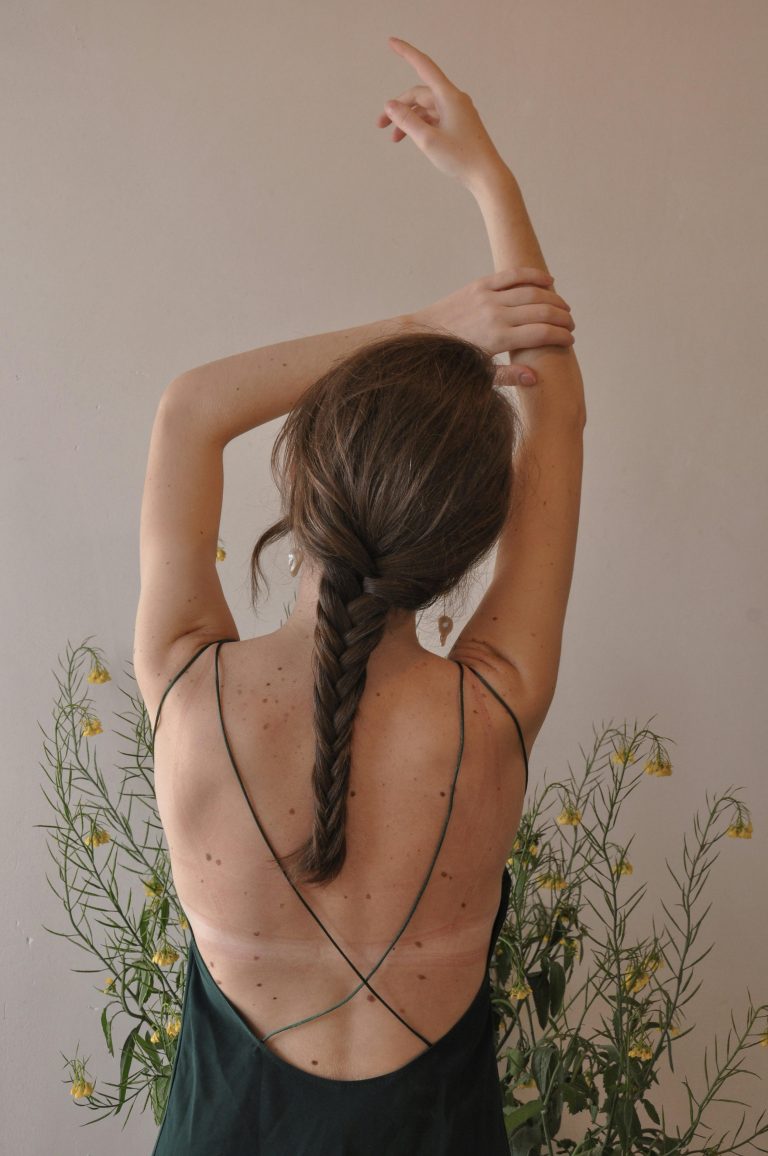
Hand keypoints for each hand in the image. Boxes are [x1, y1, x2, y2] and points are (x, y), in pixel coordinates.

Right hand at [377, 37, 505, 188]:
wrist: (487, 176)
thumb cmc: (462, 158)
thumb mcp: (428, 140)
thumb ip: (407, 121)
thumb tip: (390, 105)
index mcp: (449, 97)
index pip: (424, 66)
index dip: (406, 53)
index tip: (391, 42)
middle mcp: (454, 100)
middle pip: (420, 94)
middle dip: (399, 106)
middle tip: (380, 124)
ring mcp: (457, 112)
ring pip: (426, 108)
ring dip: (408, 119)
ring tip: (394, 138)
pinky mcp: (458, 124)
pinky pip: (434, 118)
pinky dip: (420, 125)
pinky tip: (410, 138)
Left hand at [407, 267, 574, 386]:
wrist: (424, 334)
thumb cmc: (454, 359)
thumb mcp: (479, 373)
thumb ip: (508, 376)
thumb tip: (535, 377)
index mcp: (497, 339)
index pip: (541, 334)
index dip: (561, 337)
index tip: (569, 341)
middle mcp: (495, 315)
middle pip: (542, 312)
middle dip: (562, 319)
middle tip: (571, 326)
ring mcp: (488, 297)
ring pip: (532, 292)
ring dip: (553, 299)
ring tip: (564, 308)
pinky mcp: (481, 284)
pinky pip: (513, 275)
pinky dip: (534, 276)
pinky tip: (549, 281)